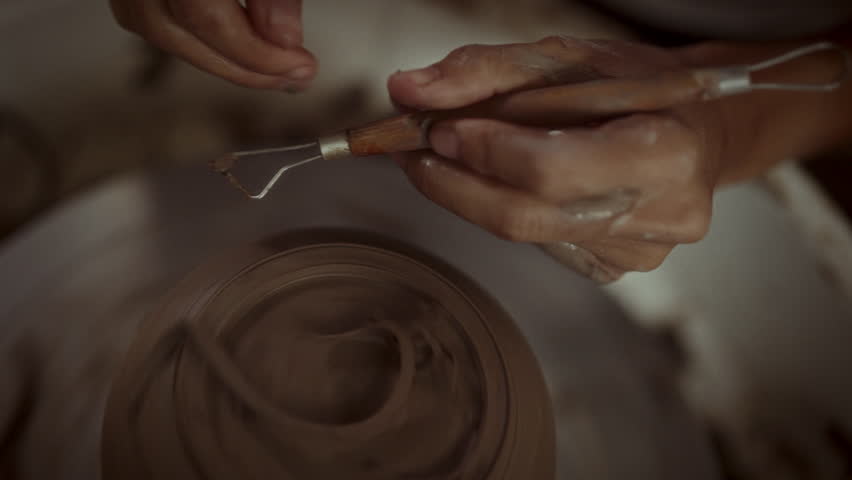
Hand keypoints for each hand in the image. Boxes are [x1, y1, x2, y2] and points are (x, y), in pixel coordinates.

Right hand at [110, 0, 315, 89]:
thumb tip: (284, 41)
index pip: (204, 17)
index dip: (256, 53)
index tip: (299, 68)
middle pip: (175, 31)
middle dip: (242, 66)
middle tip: (292, 77)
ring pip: (155, 29)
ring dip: (215, 57)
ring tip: (267, 68)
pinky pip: (146, 14)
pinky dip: (191, 36)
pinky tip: (228, 45)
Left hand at [387, 37, 731, 282]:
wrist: (700, 130)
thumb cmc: (640, 88)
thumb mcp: (571, 59)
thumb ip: (486, 70)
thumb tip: (408, 90)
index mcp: (666, 153)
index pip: (551, 171)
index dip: (485, 154)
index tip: (438, 130)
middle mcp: (660, 215)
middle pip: (526, 217)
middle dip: (456, 186)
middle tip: (418, 152)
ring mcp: (639, 251)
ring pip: (527, 233)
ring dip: (475, 195)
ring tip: (456, 157)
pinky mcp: (618, 267)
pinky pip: (542, 243)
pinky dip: (511, 208)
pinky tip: (511, 183)